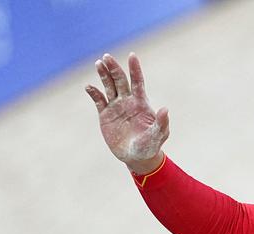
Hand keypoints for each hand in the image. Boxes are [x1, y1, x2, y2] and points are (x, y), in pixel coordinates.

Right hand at [86, 52, 167, 173]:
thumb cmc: (151, 146)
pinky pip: (98, 100)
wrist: (137, 157)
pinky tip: (89, 87)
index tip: (132, 56)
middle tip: (107, 57)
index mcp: (141, 103)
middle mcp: (128, 101)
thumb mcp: (158, 135)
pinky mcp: (105, 115)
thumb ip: (161, 122)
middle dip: (114, 69)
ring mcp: (116, 107)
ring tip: (99, 63)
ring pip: (109, 86)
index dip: (135, 69)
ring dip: (104, 75)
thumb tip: (165, 109)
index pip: (138, 82)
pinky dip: (94, 93)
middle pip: (120, 80)